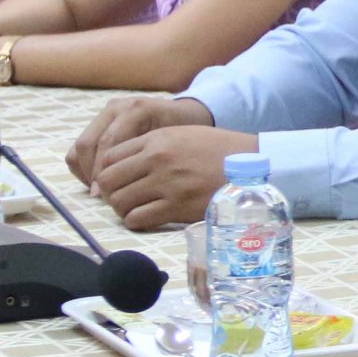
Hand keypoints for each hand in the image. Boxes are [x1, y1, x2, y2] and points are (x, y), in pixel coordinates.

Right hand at [69, 96, 209, 187]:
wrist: (185, 116)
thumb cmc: (185, 135)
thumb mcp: (175, 146)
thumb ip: (151, 162)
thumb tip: (126, 189)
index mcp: (137, 110)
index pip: (108, 143)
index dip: (103, 172)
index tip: (105, 196)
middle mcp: (118, 107)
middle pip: (88, 143)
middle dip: (91, 174)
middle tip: (101, 196)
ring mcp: (107, 113)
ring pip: (80, 146)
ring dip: (85, 172)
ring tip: (100, 191)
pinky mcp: (100, 121)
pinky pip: (81, 146)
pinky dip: (84, 167)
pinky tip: (100, 182)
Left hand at [88, 121, 260, 229]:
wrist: (249, 166)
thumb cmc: (217, 150)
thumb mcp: (182, 135)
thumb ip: (151, 145)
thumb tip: (121, 164)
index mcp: (156, 140)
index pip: (110, 157)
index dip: (108, 171)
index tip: (117, 180)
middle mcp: (157, 160)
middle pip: (108, 181)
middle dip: (110, 192)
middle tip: (122, 197)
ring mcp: (166, 185)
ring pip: (119, 202)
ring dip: (122, 208)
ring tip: (135, 208)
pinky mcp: (177, 208)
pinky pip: (138, 219)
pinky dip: (136, 221)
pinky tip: (147, 217)